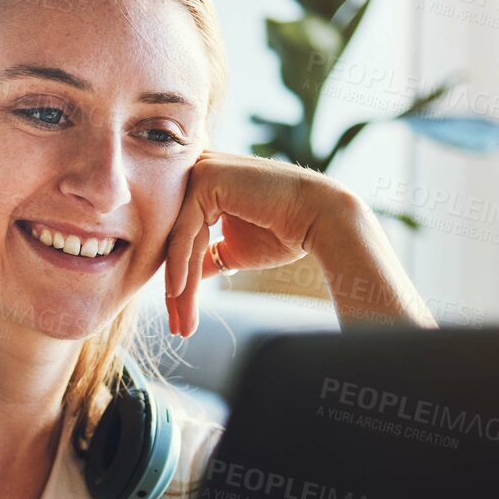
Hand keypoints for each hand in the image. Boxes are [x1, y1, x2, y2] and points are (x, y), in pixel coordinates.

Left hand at [163, 151, 358, 336]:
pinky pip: (185, 231)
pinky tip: (179, 293)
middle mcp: (199, 171)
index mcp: (206, 185)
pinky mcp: (207, 177)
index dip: (180, 280)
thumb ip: (206, 257)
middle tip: (178, 328)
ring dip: (180, 287)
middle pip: (176, 240)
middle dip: (176, 290)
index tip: (181, 318)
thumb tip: (181, 281)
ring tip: (183, 323)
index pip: (182, 238)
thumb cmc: (286, 232)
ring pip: (178, 240)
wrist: (322, 218)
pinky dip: (181, 265)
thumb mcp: (235, 249)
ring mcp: (202, 170)